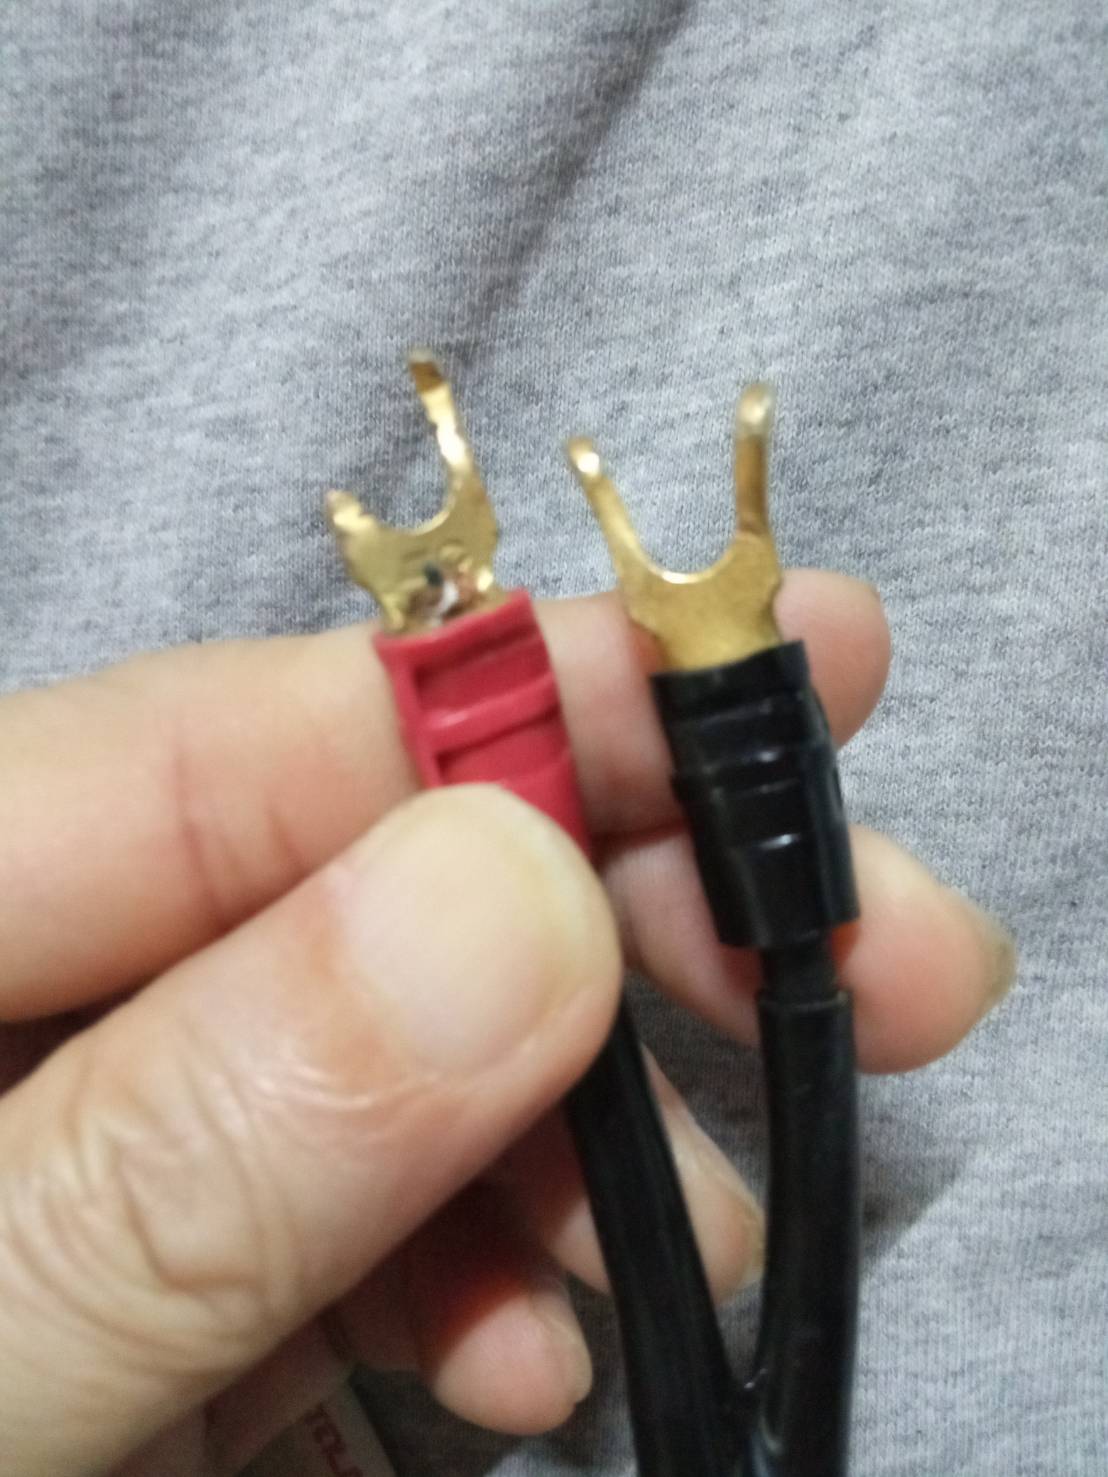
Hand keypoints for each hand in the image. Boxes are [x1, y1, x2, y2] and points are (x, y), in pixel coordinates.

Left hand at [0, 573, 1012, 1476]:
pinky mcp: (171, 1238)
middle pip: (364, 865)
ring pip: (396, 1038)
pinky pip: (362, 1191)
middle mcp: (32, 977)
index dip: (532, 694)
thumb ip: (184, 1149)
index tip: (776, 675)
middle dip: (631, 902)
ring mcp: (113, 1113)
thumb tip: (512, 898)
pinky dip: (478, 1260)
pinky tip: (528, 1354)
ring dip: (572, 1131)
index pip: (256, 738)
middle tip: (889, 941)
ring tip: (695, 1245)